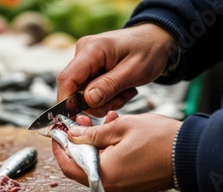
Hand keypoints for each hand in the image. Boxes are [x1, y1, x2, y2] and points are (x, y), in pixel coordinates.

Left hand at [52, 112, 181, 191]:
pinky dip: (107, 153)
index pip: (69, 165)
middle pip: (82, 166)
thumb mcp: (121, 127)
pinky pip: (110, 170)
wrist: (191, 153)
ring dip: (95, 145)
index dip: (60, 148)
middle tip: (80, 123)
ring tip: (102, 123)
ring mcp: (121, 190)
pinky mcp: (131, 187)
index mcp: (104, 175)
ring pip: (97, 166)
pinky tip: (114, 134)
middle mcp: (110, 188)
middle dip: (79, 143)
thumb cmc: (161, 140)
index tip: (57, 133)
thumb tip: (72, 135)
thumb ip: (91, 133)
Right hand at [56, 23, 177, 116]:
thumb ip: (110, 85)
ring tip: (125, 92)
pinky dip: (107, 97)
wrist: (156, 40)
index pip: (67, 79)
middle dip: (96, 104)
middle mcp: (83, 54)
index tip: (79, 119)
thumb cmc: (149, 50)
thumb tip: (88, 100)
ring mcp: (86, 62)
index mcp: (92, 49)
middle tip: (120, 100)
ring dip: (105, 101)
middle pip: (75, 90)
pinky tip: (122, 89)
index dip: (67, 103)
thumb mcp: (134, 71)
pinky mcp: (90, 69)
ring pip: (84, 95)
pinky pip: (91, 92)